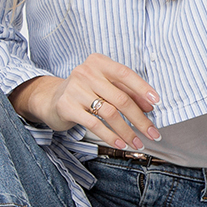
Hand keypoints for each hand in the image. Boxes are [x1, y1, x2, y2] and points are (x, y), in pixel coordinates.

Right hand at [10, 55, 160, 149]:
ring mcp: (75, 89)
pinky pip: (95, 124)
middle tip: (152, 132)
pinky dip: (111, 136)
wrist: (50, 99)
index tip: (156, 103)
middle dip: (140, 118)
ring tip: (137, 142)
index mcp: (98, 62)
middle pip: (121, 98)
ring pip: (110, 113)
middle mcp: (86, 72)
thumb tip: (149, 106)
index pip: (125, 74)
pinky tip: (120, 143)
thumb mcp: (104, 85)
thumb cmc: (84, 92)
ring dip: (127, 131)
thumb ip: (125, 91)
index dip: (142, 89)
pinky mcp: (67, 107)